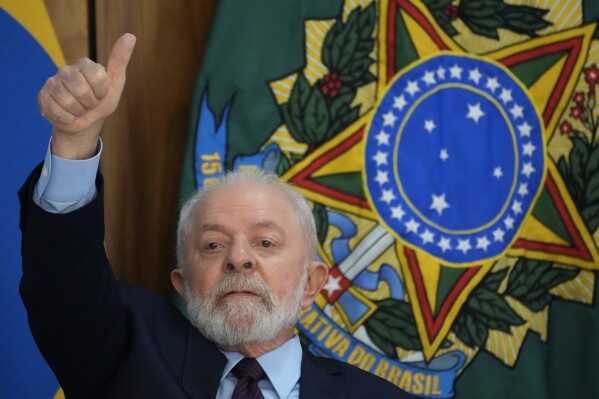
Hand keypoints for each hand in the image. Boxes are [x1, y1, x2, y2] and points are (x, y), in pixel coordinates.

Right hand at [38, 33, 136, 158]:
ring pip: (68, 102)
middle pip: (81, 90)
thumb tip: (130, 36)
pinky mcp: (42, 97)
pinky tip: (68, 114)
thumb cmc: (101, 102)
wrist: (85, 123)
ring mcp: (52, 82)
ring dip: (78, 112)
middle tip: (89, 104)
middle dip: (90, 104)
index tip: (101, 94)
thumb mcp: (115, 83)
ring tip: (79, 109)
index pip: (97, 77)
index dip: (101, 92)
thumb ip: (120, 60)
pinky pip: (57, 112)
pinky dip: (67, 119)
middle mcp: (66, 70)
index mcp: (85, 64)